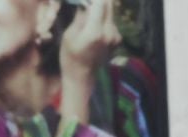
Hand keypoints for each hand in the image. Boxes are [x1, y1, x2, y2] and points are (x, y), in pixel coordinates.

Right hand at [57, 0, 118, 124]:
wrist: (82, 77)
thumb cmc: (70, 56)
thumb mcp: (70, 34)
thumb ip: (81, 16)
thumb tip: (85, 2)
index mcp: (95, 31)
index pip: (101, 2)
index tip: (86, 0)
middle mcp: (109, 32)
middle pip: (109, 4)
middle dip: (98, 1)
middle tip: (86, 5)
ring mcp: (116, 36)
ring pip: (110, 13)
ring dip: (100, 10)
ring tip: (88, 17)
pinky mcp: (118, 40)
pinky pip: (111, 22)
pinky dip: (104, 20)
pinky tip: (94, 28)